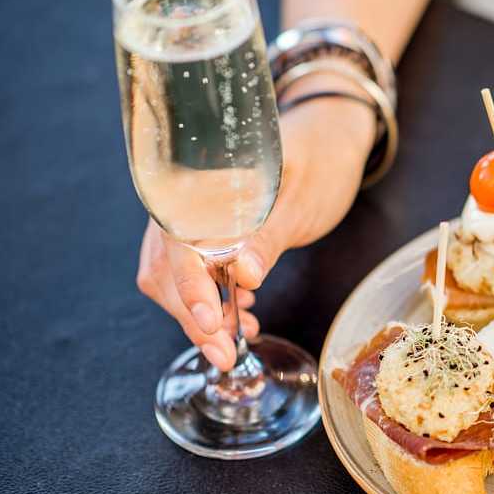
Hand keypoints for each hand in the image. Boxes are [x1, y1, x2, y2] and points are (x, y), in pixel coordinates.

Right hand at [136, 90, 375, 370]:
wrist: (328, 140)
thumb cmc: (318, 160)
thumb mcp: (302, 201)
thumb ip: (269, 235)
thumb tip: (242, 275)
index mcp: (203, 183)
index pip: (178, 243)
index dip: (191, 288)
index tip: (212, 324)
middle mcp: (185, 201)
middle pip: (165, 268)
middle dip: (193, 316)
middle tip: (225, 354)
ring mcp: (191, 217)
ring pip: (172, 276)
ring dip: (199, 314)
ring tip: (236, 339)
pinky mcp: (206, 231)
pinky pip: (192, 271)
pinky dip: (210, 300)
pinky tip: (241, 314)